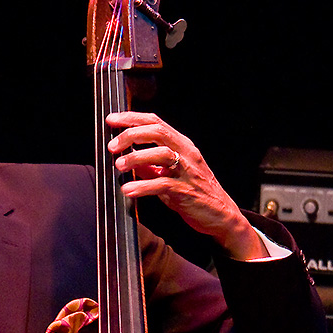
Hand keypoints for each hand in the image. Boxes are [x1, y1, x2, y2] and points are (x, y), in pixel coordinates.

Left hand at [106, 111, 267, 259]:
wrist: (220, 214)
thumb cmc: (194, 193)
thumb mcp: (169, 175)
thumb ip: (150, 167)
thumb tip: (128, 160)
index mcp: (181, 145)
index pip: (155, 122)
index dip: (132, 118)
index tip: (112, 120)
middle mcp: (185, 153)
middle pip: (157, 132)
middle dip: (132, 135)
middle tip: (112, 146)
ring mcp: (187, 171)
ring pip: (162, 154)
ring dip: (136, 158)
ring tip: (118, 166)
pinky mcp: (186, 191)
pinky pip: (162, 185)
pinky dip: (143, 187)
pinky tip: (128, 190)